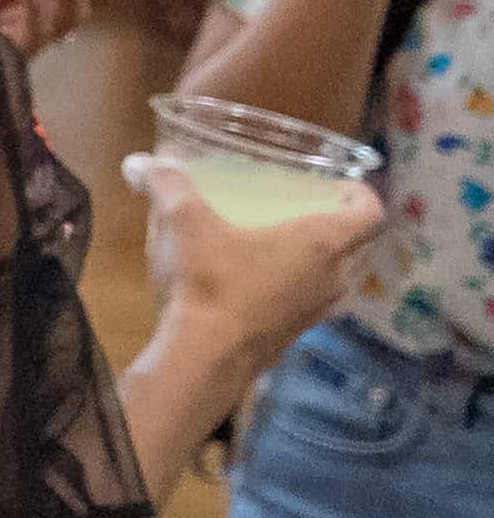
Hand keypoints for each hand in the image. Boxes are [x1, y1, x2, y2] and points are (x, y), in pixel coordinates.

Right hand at [130, 152, 377, 372]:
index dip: (361, 195)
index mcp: (324, 242)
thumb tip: (145, 161)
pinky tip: (253, 288)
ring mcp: (317, 311)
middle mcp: (333, 277)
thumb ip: (170, 187)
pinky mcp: (295, 335)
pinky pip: (304, 303)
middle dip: (329, 228)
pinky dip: (289, 291)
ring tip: (275, 251)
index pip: (371, 213)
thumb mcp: (187, 225)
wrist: (207, 356)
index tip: (340, 187)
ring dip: (310, 263)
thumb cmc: (212, 282)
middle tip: (297, 214)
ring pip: (329, 277)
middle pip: (351, 246)